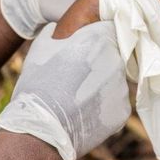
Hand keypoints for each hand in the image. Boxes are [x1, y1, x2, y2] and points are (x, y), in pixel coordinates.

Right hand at [0, 22, 130, 159]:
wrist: (40, 131)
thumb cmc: (37, 86)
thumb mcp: (40, 49)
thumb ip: (56, 33)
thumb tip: (58, 28)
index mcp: (98, 39)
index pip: (106, 31)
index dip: (94, 40)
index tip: (83, 50)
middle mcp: (116, 61)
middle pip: (113, 57)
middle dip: (99, 64)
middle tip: (77, 78)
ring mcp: (122, 88)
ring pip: (114, 82)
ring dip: (101, 87)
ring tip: (77, 99)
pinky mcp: (122, 112)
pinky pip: (114, 104)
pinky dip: (102, 108)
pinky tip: (83, 113)